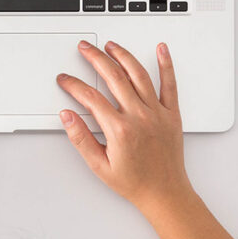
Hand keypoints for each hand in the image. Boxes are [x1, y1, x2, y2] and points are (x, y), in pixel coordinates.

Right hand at [56, 42, 236, 238]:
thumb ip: (81, 138)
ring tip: (111, 45)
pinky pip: (170, 85)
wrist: (165, 193)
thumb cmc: (134, 182)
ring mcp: (157, 113)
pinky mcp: (171, 114)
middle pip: (114, 77)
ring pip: (138, 75)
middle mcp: (139, 117)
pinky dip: (166, 65)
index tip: (65, 79)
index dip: (74, 84)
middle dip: (95, 58)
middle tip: (85, 48)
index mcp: (120, 130)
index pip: (91, 98)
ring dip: (123, 56)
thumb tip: (67, 116)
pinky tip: (161, 49)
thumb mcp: (99, 165)